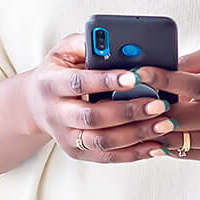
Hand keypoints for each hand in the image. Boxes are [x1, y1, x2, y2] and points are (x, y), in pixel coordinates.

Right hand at [23, 32, 183, 163]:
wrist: (35, 104)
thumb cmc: (59, 70)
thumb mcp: (65, 50)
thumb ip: (88, 43)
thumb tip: (117, 42)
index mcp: (51, 83)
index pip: (79, 83)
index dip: (106, 81)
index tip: (135, 77)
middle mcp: (55, 113)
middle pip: (93, 117)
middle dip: (128, 111)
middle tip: (159, 103)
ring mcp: (65, 137)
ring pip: (103, 141)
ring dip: (136, 134)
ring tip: (165, 123)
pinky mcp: (77, 153)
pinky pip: (108, 157)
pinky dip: (134, 153)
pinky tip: (157, 144)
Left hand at [122, 45, 199, 160]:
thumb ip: (190, 59)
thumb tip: (159, 64)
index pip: (189, 84)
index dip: (160, 79)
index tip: (135, 72)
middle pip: (177, 116)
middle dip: (146, 107)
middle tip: (120, 96)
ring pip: (172, 137)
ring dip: (146, 126)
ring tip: (124, 113)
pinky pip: (176, 150)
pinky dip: (156, 139)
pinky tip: (140, 128)